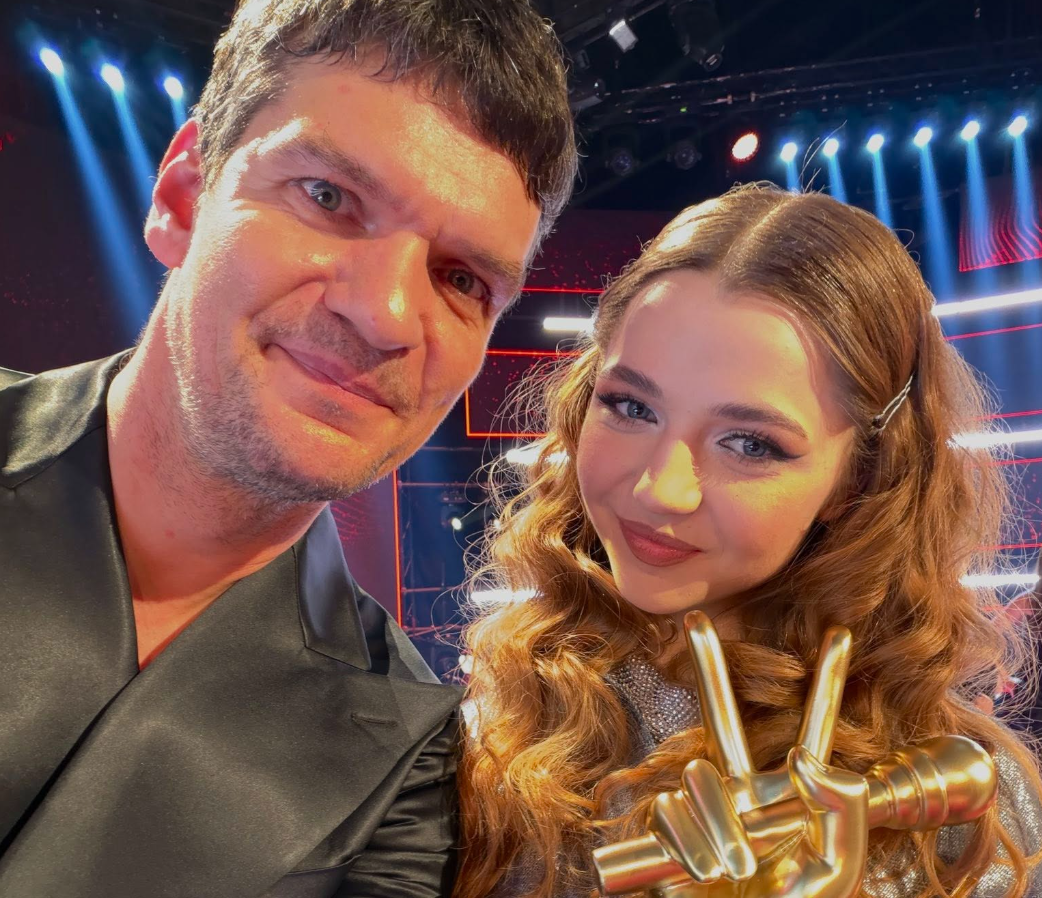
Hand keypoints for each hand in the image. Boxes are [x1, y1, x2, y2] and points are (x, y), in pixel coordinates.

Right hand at [596, 611, 867, 897]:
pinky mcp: (667, 826)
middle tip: (695, 619)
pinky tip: (705, 872)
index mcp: (794, 794)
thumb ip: (841, 813)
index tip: (841, 632)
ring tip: (738, 869)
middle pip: (721, 715)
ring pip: (699, 780)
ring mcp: (703, 805)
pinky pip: (671, 810)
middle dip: (708, 664)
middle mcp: (745, 789)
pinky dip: (692, 845)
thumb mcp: (835, 869)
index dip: (828, 680)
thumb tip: (809, 757)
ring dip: (720, 827)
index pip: (814, 727)